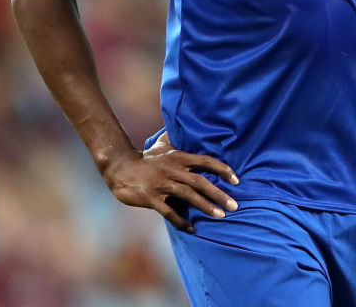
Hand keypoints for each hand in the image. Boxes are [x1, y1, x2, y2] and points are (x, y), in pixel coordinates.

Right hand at [100, 132, 239, 232]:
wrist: (119, 168)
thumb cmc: (146, 158)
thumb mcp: (163, 146)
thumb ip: (179, 140)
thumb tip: (191, 126)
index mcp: (179, 157)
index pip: (206, 162)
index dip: (223, 170)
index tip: (236, 181)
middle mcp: (173, 169)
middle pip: (201, 182)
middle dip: (219, 194)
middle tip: (235, 205)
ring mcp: (161, 184)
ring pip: (188, 196)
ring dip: (205, 206)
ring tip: (220, 216)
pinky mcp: (150, 197)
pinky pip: (169, 211)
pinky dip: (181, 221)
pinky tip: (192, 229)